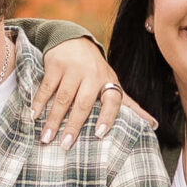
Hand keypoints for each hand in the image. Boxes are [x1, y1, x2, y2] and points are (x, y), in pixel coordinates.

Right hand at [34, 38, 148, 147]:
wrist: (74, 40)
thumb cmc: (96, 70)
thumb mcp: (113, 83)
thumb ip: (130, 105)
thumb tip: (153, 124)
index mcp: (108, 82)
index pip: (112, 100)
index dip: (108, 117)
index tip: (100, 134)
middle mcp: (92, 75)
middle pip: (82, 103)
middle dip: (74, 125)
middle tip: (65, 145)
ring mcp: (73, 69)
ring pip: (63, 98)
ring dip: (53, 119)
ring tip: (46, 138)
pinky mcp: (55, 64)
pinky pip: (46, 87)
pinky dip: (39, 102)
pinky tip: (33, 116)